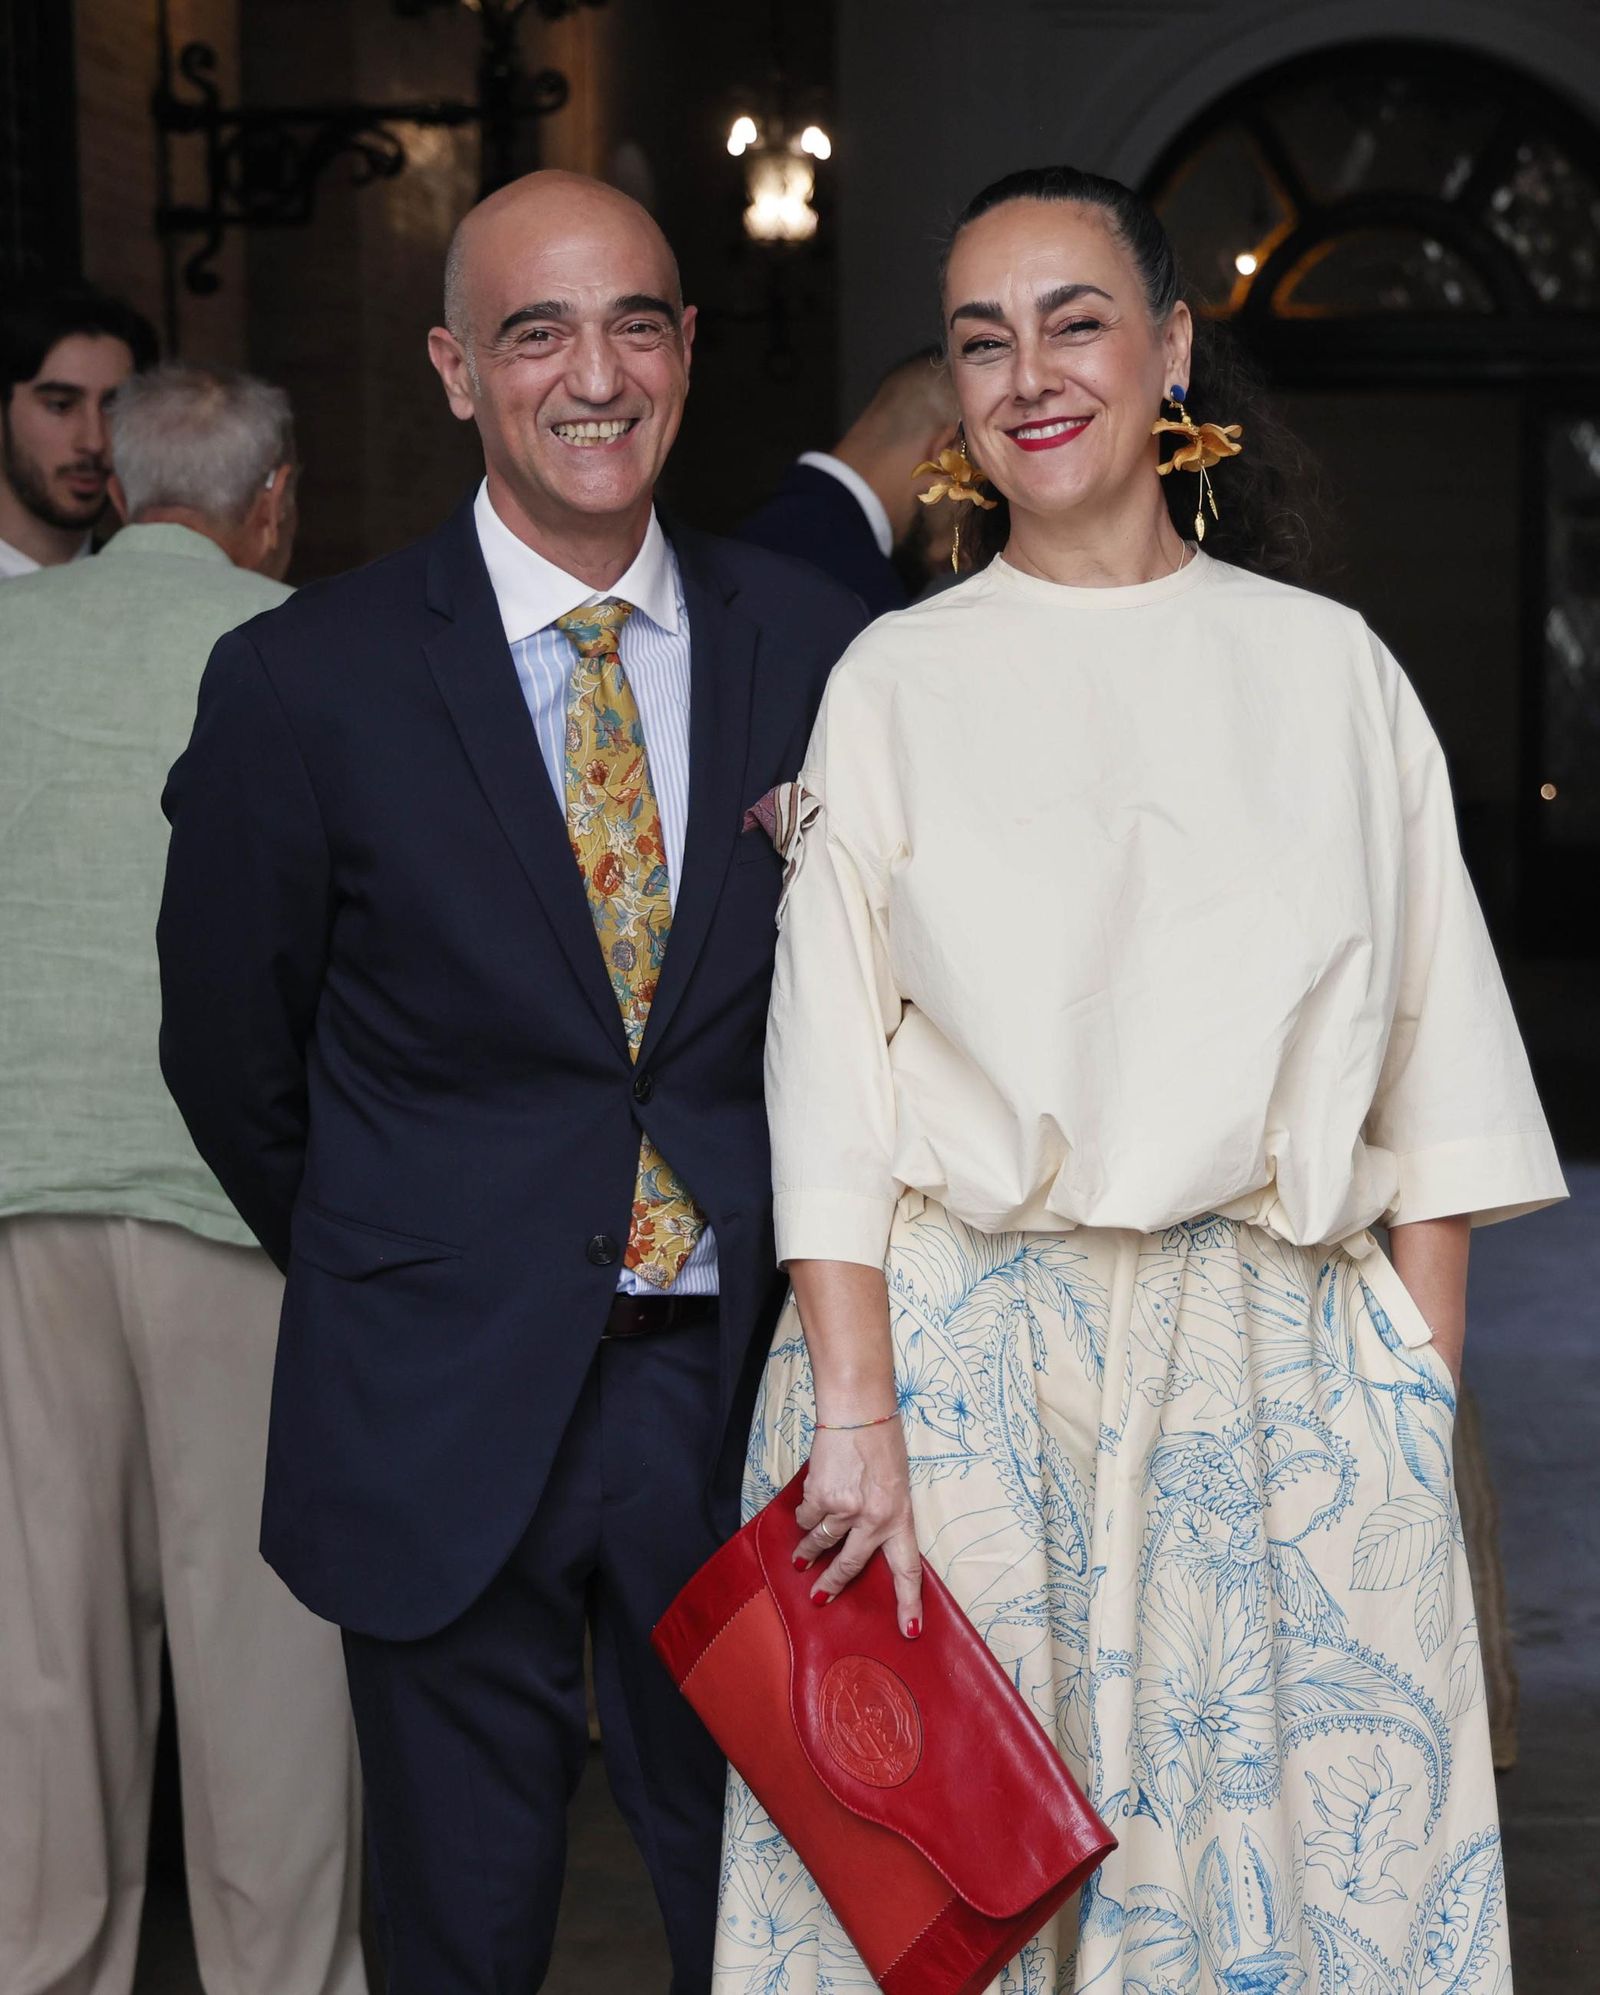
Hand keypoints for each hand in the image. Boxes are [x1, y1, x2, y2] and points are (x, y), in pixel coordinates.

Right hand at [793, 1420, 922, 1637]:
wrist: (858, 1411)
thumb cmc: (881, 1443)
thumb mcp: (895, 1484)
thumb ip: (882, 1514)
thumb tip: (861, 1540)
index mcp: (900, 1517)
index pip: (907, 1570)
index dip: (908, 1603)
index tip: (909, 1631)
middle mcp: (873, 1519)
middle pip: (849, 1566)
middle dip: (832, 1585)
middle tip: (819, 1598)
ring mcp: (845, 1510)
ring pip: (821, 1542)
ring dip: (808, 1552)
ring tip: (800, 1560)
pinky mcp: (820, 1497)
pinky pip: (807, 1517)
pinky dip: (805, 1514)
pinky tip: (808, 1506)